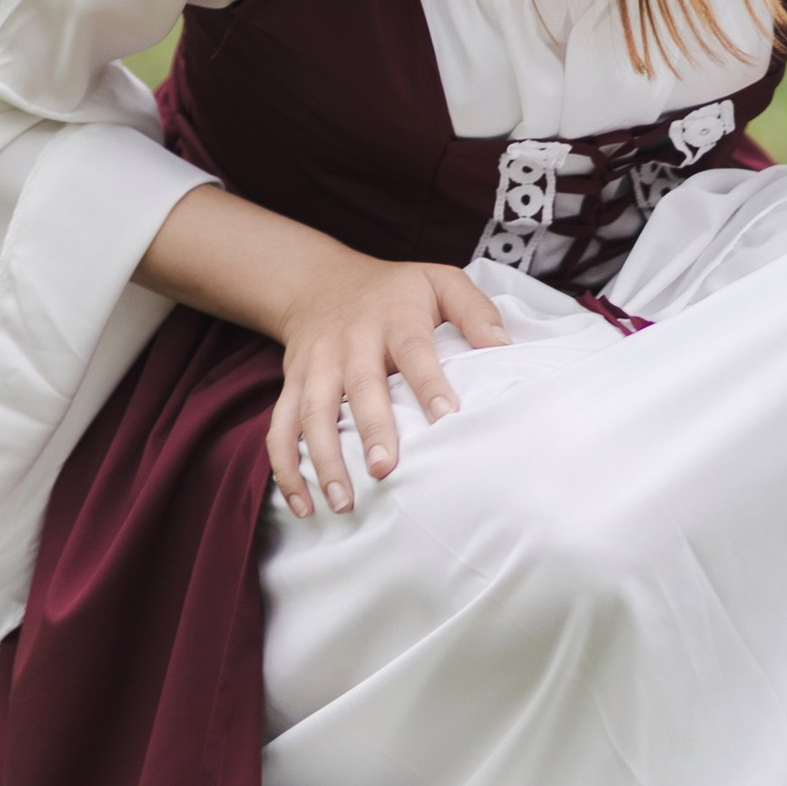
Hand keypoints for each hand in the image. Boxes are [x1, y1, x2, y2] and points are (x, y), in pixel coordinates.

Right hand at [267, 249, 509, 516]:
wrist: (320, 281)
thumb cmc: (395, 290)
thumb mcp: (440, 281)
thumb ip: (475, 311)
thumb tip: (506, 348)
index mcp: (394, 317)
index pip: (413, 350)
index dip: (429, 383)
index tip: (447, 416)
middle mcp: (351, 341)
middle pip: (359, 387)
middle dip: (370, 429)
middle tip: (385, 470)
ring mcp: (316, 365)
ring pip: (312, 414)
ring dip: (323, 459)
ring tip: (343, 502)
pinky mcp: (292, 385)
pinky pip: (280, 429)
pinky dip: (286, 468)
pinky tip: (303, 504)